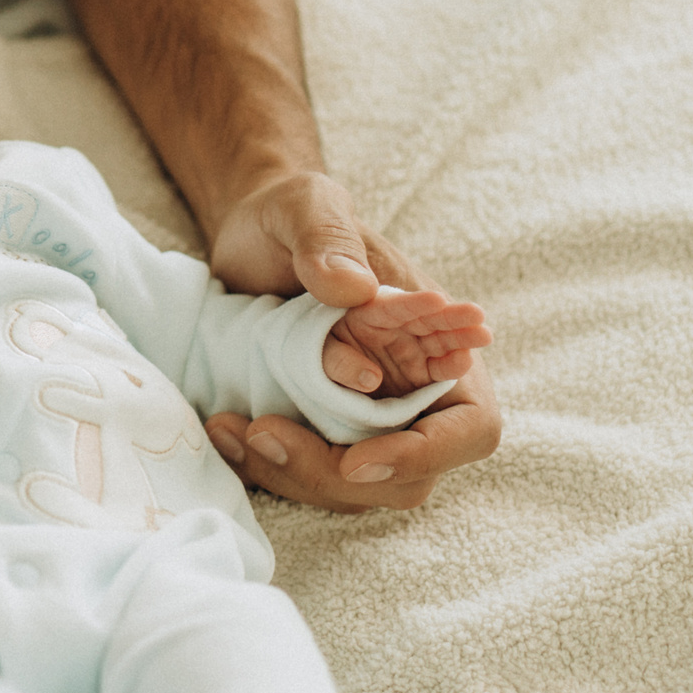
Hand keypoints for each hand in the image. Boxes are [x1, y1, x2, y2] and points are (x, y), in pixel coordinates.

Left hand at [204, 171, 501, 512]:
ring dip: (291, 474)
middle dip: (335, 473)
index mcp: (438, 346)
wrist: (249, 236)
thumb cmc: (292, 216)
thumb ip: (329, 236)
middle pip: (405, 477)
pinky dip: (265, 466)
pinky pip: (304, 474)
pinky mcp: (317, 430)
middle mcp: (410, 394)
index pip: (470, 428)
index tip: (357, 458)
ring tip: (232, 427)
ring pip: (351, 488)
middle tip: (265, 432)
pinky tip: (222, 428)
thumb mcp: (308, 205)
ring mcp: (364, 419)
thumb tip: (352, 287)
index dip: (424, 455)